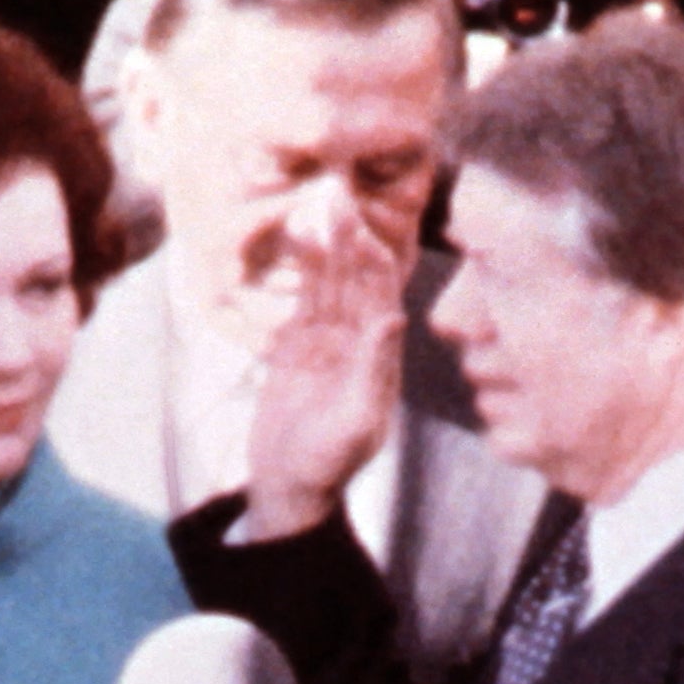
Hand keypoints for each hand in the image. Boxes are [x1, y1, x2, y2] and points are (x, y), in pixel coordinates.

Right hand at [237, 205, 407, 539]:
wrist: (288, 488)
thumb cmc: (325, 465)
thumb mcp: (354, 421)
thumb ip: (374, 369)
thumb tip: (396, 317)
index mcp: (379, 359)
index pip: (381, 298)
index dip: (374, 261)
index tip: (362, 226)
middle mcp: (357, 344)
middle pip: (355, 281)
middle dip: (349, 239)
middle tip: (339, 194)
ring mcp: (327, 343)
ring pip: (328, 284)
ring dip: (326, 245)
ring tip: (318, 203)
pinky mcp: (297, 348)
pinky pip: (302, 299)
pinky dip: (301, 269)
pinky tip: (297, 236)